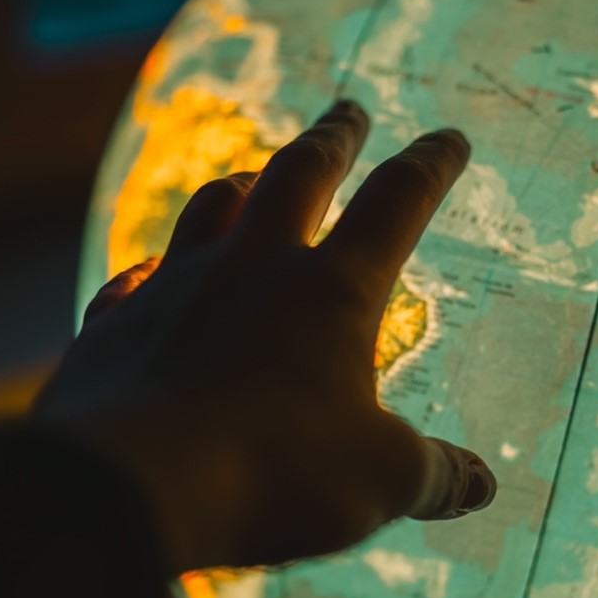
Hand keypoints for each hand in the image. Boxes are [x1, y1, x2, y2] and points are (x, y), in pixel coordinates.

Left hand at [35, 101, 495, 573]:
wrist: (124, 487)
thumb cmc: (271, 475)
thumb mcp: (378, 483)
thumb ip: (434, 476)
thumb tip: (484, 486)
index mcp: (334, 291)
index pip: (397, 203)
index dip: (430, 166)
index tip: (450, 138)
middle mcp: (255, 268)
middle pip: (300, 175)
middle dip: (333, 139)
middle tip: (349, 111)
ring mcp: (176, 287)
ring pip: (214, 207)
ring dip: (242, 185)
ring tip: (254, 177)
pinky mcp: (114, 324)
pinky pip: (136, 279)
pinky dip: (154, 270)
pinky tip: (153, 277)